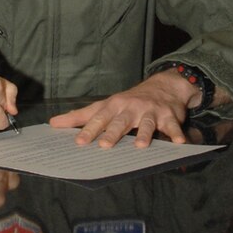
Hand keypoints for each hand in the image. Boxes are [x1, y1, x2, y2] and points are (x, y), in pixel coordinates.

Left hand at [50, 69, 211, 150]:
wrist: (163, 86)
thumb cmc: (128, 101)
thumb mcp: (105, 106)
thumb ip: (80, 116)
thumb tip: (53, 123)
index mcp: (114, 106)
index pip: (99, 119)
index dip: (89, 130)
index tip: (79, 142)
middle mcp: (131, 107)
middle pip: (120, 121)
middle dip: (113, 133)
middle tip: (104, 145)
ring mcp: (150, 111)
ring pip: (146, 123)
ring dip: (144, 134)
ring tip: (141, 146)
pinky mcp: (168, 116)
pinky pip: (173, 126)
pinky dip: (176, 133)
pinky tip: (179, 142)